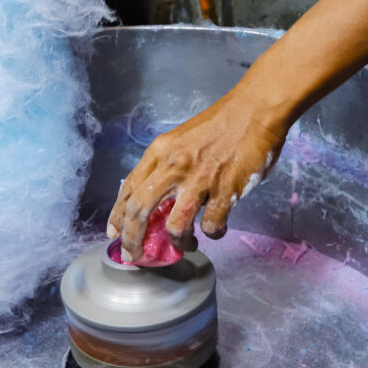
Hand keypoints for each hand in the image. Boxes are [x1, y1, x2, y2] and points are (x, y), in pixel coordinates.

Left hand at [107, 91, 287, 261]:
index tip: (114, 234)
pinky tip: (215, 228)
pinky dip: (212, 234)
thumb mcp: (180, 141)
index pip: (128, 188)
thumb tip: (157, 199)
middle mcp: (173, 166)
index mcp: (159, 152)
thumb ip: (166, 166)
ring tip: (185, 245)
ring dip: (178, 243)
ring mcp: (198, 180)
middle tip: (135, 255)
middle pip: (140, 211)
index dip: (117, 216)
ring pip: (175, 226)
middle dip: (133, 239)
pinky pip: (210, 226)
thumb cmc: (220, 125)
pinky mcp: (225, 191)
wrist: (253, 111)